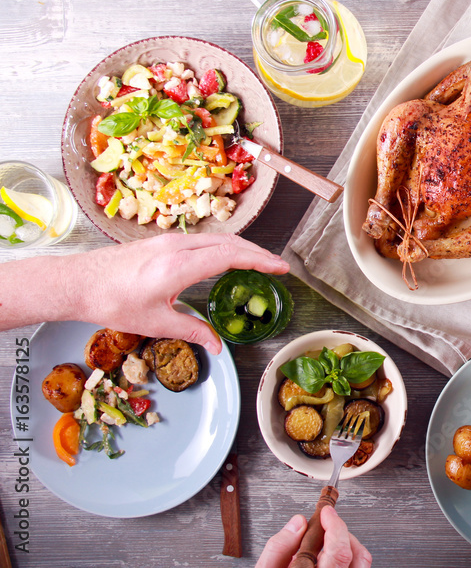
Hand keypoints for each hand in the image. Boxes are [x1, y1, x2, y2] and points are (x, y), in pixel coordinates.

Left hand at [63, 233, 288, 352]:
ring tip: (258, 261)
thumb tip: (217, 347)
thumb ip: (192, 331)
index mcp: (178, 266)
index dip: (260, 260)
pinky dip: (223, 246)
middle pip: (229, 242)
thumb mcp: (155, 322)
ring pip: (215, 238)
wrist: (76, 283)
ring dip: (240, 247)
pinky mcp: (160, 242)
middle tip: (277, 265)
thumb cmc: (112, 302)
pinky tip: (226, 257)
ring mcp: (167, 241)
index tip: (279, 268)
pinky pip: (201, 239)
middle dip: (257, 252)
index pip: (230, 256)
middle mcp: (176, 248)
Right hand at [256, 506, 371, 567]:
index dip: (335, 525)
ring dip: (348, 546)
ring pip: (360, 565)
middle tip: (327, 523)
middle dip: (343, 532)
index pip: (338, 550)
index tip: (327, 512)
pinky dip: (346, 561)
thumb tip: (296, 524)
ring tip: (327, 540)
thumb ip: (279, 549)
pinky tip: (327, 559)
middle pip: (357, 556)